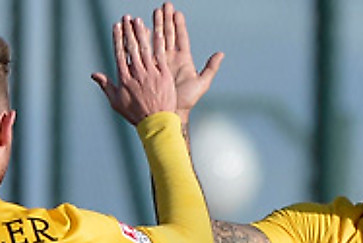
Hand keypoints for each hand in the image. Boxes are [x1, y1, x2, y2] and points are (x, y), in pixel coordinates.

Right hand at [90, 16, 175, 125]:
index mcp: (124, 78)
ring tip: (138, 20)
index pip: (120, 53)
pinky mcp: (163, 75)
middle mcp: (137, 73)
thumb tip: (94, 74)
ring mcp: (151, 73)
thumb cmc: (135, 114)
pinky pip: (160, 56)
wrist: (156, 122)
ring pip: (144, 48)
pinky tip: (158, 32)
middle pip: (131, 47)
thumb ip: (106, 85)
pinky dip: (158, 43)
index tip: (116, 26)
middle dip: (129, 31)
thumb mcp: (116, 102)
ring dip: (141, 33)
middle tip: (127, 17)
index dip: (118, 38)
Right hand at [154, 2, 223, 119]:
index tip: (176, 12)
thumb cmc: (187, 100)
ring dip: (156, 25)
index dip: (179, 25)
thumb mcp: (202, 83)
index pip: (181, 37)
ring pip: (158, 39)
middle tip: (164, 5)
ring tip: (154, 12)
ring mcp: (162, 61)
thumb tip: (221, 53)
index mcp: (184, 59)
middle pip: (169, 34)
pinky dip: (146, 40)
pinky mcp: (152, 67)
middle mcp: (172, 58)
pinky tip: (142, 28)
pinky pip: (149, 50)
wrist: (171, 111)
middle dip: (166, 19)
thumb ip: (211, 68)